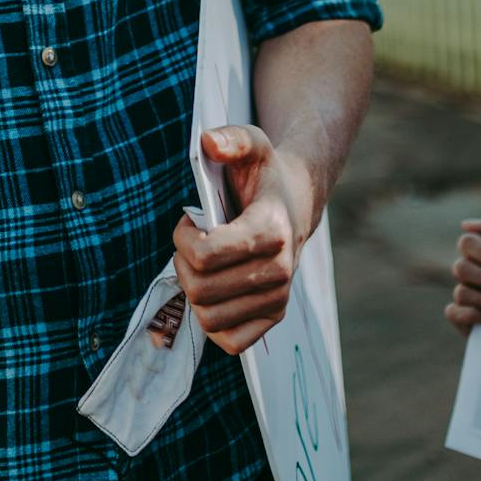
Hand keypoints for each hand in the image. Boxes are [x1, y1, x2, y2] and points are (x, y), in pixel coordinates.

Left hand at [172, 124, 310, 356]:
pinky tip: (214, 290)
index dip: (183, 238)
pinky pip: (230, 341)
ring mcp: (278, 297)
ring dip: (194, 291)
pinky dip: (212, 321)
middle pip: (201, 289)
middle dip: (183, 264)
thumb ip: (230, 139)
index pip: (206, 256)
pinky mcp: (274, 316)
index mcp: (271, 231)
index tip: (190, 221)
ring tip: (202, 265)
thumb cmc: (264, 174)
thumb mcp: (252, 143)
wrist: (297, 202)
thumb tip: (208, 143)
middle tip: (191, 244)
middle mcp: (279, 271)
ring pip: (210, 318)